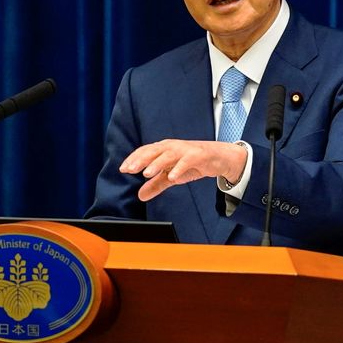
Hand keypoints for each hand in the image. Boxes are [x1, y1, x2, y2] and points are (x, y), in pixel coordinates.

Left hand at [119, 139, 247, 201]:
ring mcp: (185, 150)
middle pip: (153, 151)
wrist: (218, 158)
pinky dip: (178, 168)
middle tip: (129, 170)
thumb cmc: (193, 163)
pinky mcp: (198, 154)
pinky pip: (186, 161)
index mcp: (164, 149)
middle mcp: (172, 147)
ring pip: (167, 155)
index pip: (145, 151)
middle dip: (140, 160)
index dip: (133, 159)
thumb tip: (140, 195)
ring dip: (156, 164)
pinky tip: (171, 177)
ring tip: (146, 173)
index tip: (123, 169)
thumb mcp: (172, 176)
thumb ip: (156, 184)